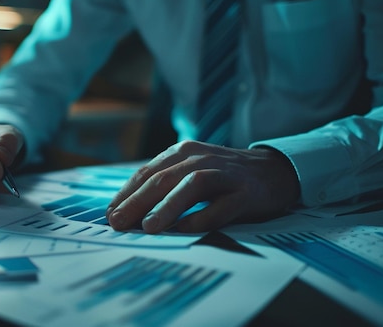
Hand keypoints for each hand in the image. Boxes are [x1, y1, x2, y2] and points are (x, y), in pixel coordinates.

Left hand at [105, 141, 299, 232]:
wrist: (273, 171)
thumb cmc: (222, 177)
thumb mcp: (190, 171)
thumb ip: (164, 184)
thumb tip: (127, 211)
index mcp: (182, 152)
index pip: (148, 172)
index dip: (126, 193)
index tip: (110, 214)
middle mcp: (201, 158)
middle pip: (164, 178)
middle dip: (138, 201)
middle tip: (119, 222)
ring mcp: (225, 174)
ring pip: (192, 186)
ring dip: (168, 206)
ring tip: (148, 227)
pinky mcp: (246, 192)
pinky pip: (223, 205)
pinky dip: (204, 217)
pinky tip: (186, 229)